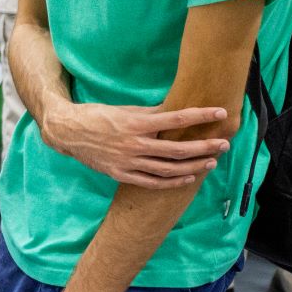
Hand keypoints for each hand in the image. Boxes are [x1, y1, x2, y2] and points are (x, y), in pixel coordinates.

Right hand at [42, 102, 231, 187]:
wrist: (67, 132)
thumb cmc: (97, 116)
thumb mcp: (124, 110)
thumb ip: (151, 113)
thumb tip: (176, 110)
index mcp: (136, 124)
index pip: (176, 119)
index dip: (201, 116)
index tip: (220, 113)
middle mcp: (134, 144)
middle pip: (178, 149)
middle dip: (205, 146)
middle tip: (224, 143)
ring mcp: (128, 162)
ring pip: (169, 168)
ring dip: (194, 165)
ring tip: (212, 161)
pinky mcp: (121, 174)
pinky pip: (152, 182)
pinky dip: (172, 181)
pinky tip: (188, 177)